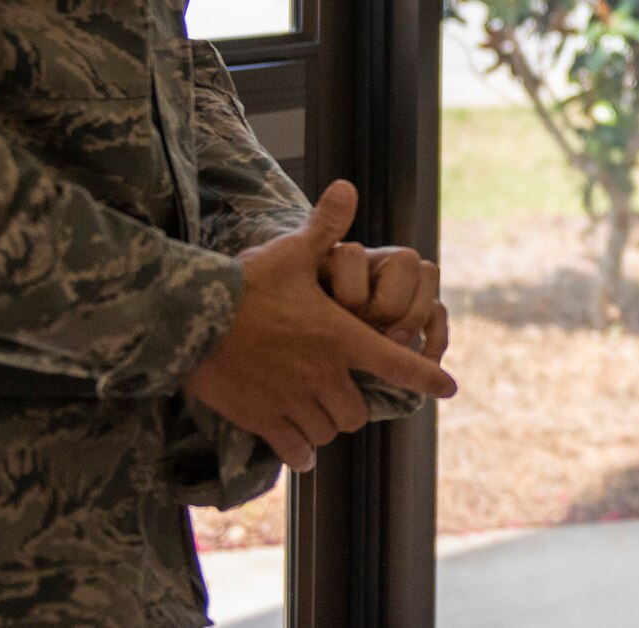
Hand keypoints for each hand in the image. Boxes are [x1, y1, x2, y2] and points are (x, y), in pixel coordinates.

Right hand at [185, 181, 457, 473]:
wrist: (191, 318)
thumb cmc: (245, 284)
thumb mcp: (290, 252)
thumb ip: (325, 227)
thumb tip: (347, 187)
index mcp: (338, 336)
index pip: (396, 362)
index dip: (426, 376)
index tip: (448, 387)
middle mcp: (322, 374)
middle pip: (359, 410)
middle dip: (355, 403)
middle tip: (342, 391)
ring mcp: (292, 401)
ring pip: (329, 431)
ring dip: (327, 424)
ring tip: (316, 412)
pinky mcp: (262, 420)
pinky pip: (296, 452)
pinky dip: (300, 451)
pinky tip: (297, 445)